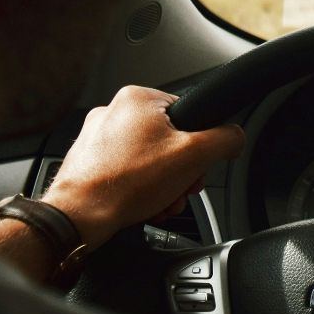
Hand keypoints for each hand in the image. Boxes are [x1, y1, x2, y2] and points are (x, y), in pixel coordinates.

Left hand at [42, 86, 244, 250]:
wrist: (79, 216)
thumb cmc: (125, 184)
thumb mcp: (195, 156)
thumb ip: (225, 139)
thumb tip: (235, 137)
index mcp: (138, 98)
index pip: (189, 115)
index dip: (200, 145)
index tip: (196, 167)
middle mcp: (113, 111)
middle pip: (169, 139)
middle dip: (181, 171)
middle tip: (180, 188)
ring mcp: (97, 136)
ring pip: (148, 158)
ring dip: (163, 183)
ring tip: (160, 200)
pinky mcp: (88, 160)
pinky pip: (127, 170)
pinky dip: (140, 187)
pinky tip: (143, 203)